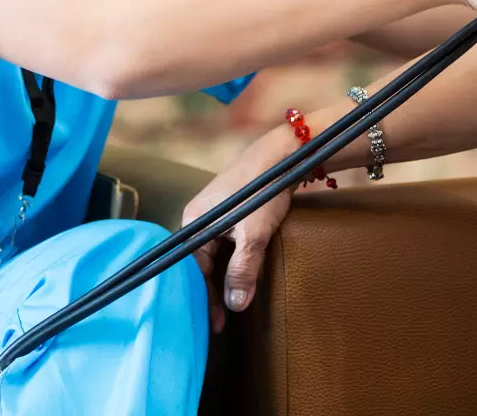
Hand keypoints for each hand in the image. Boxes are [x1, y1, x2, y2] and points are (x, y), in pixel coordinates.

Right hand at [182, 124, 302, 332]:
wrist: (283, 154)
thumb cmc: (263, 190)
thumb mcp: (253, 235)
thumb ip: (243, 270)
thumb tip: (235, 305)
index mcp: (195, 222)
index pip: (193, 270)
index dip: (205, 298)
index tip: (216, 324)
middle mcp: (198, 218)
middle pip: (200, 263)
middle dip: (211, 292)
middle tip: (222, 321)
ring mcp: (214, 214)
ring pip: (214, 255)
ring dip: (223, 278)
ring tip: (232, 302)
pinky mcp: (229, 211)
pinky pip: (224, 245)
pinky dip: (232, 263)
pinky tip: (241, 275)